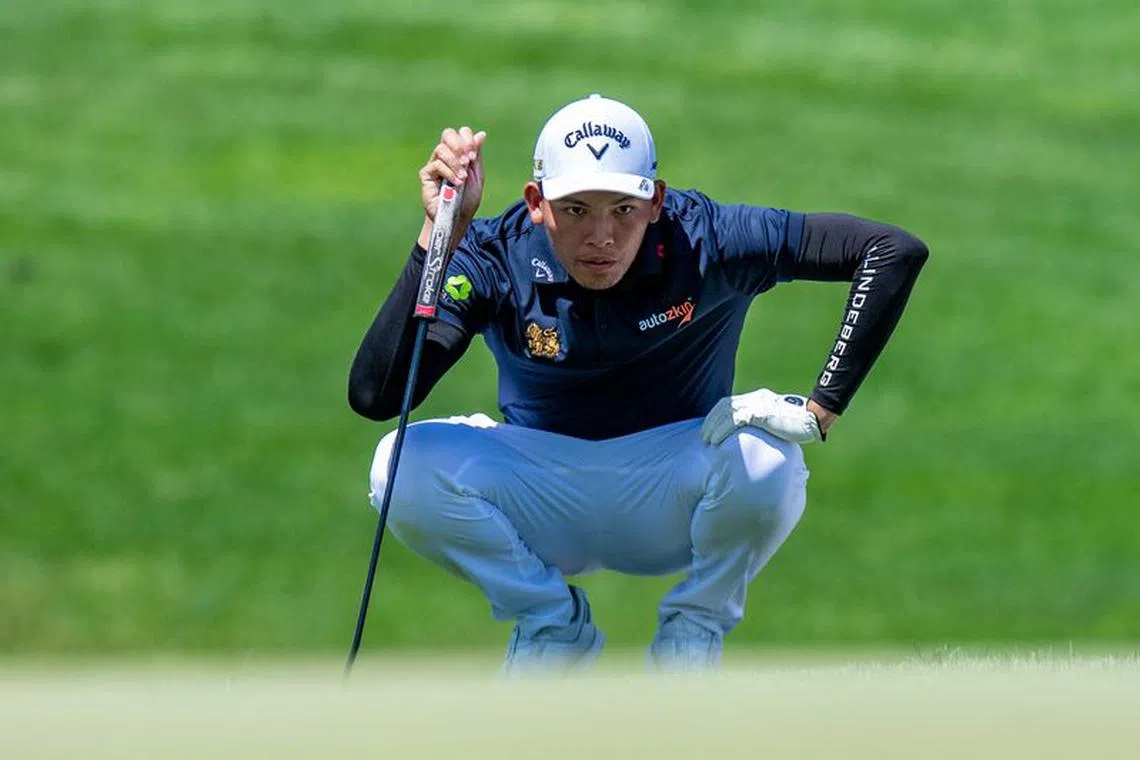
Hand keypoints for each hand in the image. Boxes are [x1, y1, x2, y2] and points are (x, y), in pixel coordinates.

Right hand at [418, 127, 485, 245]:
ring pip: (442, 149)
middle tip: (468, 160)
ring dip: (455, 162)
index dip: (467, 138)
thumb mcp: (477, 176)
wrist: (457, 218)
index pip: (460, 133)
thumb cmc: (467, 199)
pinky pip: (436, 165)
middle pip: (448, 134)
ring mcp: (434, 164)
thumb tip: (481, 134)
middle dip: (460, 145)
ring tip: (463, 178)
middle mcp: (446, 156)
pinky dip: (449, 173)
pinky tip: (456, 184)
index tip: (473, 156)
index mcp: (459, 154)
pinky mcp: (426, 174)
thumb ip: (477, 156)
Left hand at [700, 388, 829, 444]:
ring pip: (727, 412)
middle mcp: (756, 398)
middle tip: (704, 436)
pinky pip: (735, 420)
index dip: (718, 416)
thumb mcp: (778, 423)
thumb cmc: (800, 425)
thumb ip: (765, 426)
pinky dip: (722, 430)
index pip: (732, 404)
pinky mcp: (760, 412)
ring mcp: (758, 404)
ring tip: (706, 440)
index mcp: (759, 400)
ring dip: (713, 426)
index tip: (710, 429)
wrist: (814, 419)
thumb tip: (755, 440)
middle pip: (725, 405)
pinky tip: (716, 440)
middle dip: (712, 421)